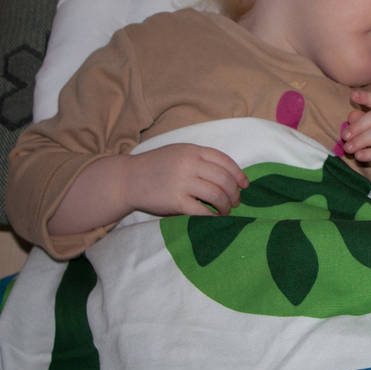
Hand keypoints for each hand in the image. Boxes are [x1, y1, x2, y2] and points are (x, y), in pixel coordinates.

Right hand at [48, 143, 248, 237]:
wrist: (126, 179)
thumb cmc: (155, 166)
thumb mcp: (178, 153)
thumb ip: (200, 159)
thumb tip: (229, 174)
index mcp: (192, 150)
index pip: (225, 161)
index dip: (238, 174)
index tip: (244, 185)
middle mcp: (189, 164)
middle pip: (224, 179)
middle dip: (234, 193)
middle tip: (235, 202)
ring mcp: (182, 182)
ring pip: (217, 194)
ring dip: (226, 205)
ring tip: (225, 211)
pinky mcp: (174, 201)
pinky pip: (201, 211)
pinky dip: (212, 216)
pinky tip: (214, 219)